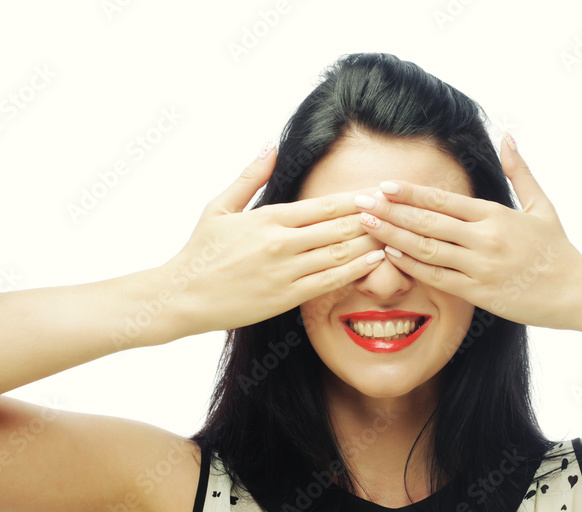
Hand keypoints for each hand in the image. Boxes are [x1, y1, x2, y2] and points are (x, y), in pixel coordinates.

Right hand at [161, 148, 385, 334]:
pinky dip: (357, 269)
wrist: (182, 296)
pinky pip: (330, 281)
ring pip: (340, 253)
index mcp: (268, 219)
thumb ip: (249, 176)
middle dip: (372, 217)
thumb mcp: (219, 207)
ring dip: (371, 242)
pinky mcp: (287, 297)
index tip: (379, 192)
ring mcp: (286, 272)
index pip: (324, 206)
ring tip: (396, 232)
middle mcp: (281, 243)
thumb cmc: (201, 251)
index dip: (356, 198)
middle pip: (339, 227)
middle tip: (399, 210)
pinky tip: (377, 260)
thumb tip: (271, 145)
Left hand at [353, 137, 581, 328]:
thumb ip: (520, 171)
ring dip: (394, 235)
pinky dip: (412, 265)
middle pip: (428, 222)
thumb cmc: (557, 249)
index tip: (385, 185)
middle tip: (361, 201)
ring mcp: (480, 267)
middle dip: (392, 210)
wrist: (577, 291)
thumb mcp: (542, 205)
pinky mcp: (479, 293)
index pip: (444, 200)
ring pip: (427, 249)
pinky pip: (438, 278)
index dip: (411, 192)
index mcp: (496, 215)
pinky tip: (391, 254)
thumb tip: (508, 135)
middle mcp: (485, 239)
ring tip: (367, 225)